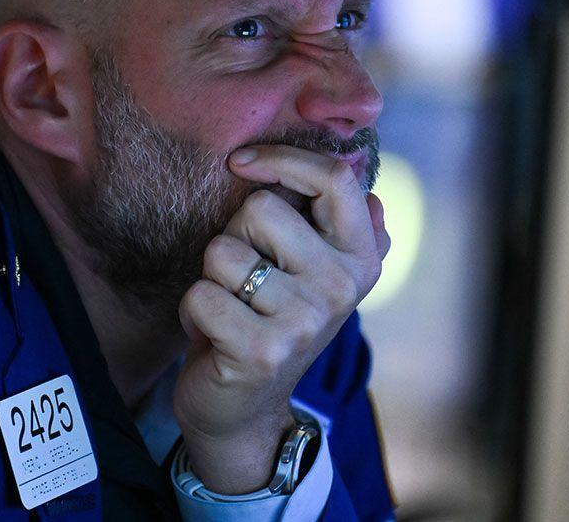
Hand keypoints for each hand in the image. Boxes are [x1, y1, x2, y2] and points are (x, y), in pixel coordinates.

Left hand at [173, 145, 389, 493]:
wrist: (245, 410)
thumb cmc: (270, 319)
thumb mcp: (312, 273)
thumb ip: (337, 230)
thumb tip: (374, 195)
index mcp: (361, 256)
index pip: (336, 178)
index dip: (282, 157)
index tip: (241, 162)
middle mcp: (342, 287)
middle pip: (261, 207)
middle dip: (235, 234)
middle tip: (245, 276)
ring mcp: (304, 321)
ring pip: (223, 250)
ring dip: (212, 277)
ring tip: (231, 307)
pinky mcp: (261, 351)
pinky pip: (201, 293)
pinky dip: (194, 310)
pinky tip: (214, 335)